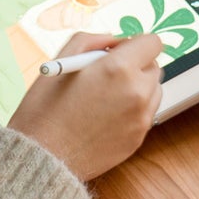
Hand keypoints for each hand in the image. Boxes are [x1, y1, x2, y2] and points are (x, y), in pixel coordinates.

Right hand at [8, 32, 163, 180]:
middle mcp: (137, 92)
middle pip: (154, 66)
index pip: (153, 43)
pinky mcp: (139, 137)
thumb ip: (92, 41)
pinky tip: (105, 116)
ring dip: (137, 87)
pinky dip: (132, 110)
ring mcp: (142, 117)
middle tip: (108, 74)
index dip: (136, 44)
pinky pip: (145, 113)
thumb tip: (114, 40)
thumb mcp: (60, 61)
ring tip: (105, 97)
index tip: (121, 51)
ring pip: (154, 90)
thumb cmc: (45, 111)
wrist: (44, 157)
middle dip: (135, 65)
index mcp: (119, 69)